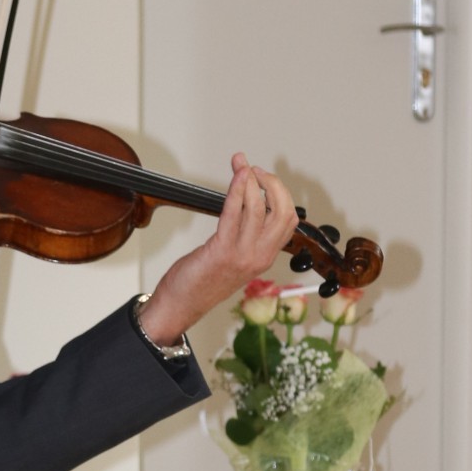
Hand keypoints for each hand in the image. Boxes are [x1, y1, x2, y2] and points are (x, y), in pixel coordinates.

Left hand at [137, 154, 296, 345]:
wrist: (182, 304)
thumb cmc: (203, 279)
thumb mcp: (233, 256)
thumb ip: (244, 233)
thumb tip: (244, 201)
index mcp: (265, 256)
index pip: (289, 219)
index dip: (281, 193)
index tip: (264, 178)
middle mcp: (260, 256)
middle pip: (282, 211)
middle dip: (272, 183)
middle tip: (254, 170)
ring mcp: (243, 255)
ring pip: (258, 208)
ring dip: (250, 181)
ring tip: (241, 167)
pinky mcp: (222, 250)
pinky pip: (234, 213)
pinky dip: (236, 190)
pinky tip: (236, 176)